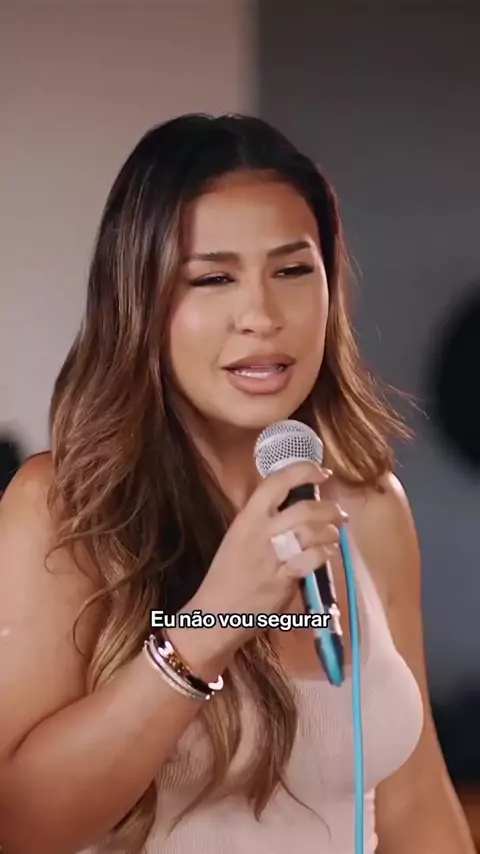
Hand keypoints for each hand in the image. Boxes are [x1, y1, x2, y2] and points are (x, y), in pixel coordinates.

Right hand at [170, 462, 347, 668]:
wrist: (215, 612)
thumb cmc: (228, 574)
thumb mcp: (239, 537)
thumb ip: (265, 521)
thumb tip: (299, 506)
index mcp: (247, 517)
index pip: (276, 482)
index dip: (303, 471)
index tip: (322, 472)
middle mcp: (259, 532)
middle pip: (303, 508)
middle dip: (329, 508)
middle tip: (339, 513)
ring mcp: (271, 557)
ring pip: (311, 532)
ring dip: (331, 531)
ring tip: (335, 534)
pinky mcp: (282, 580)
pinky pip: (311, 559)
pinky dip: (325, 553)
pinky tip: (328, 553)